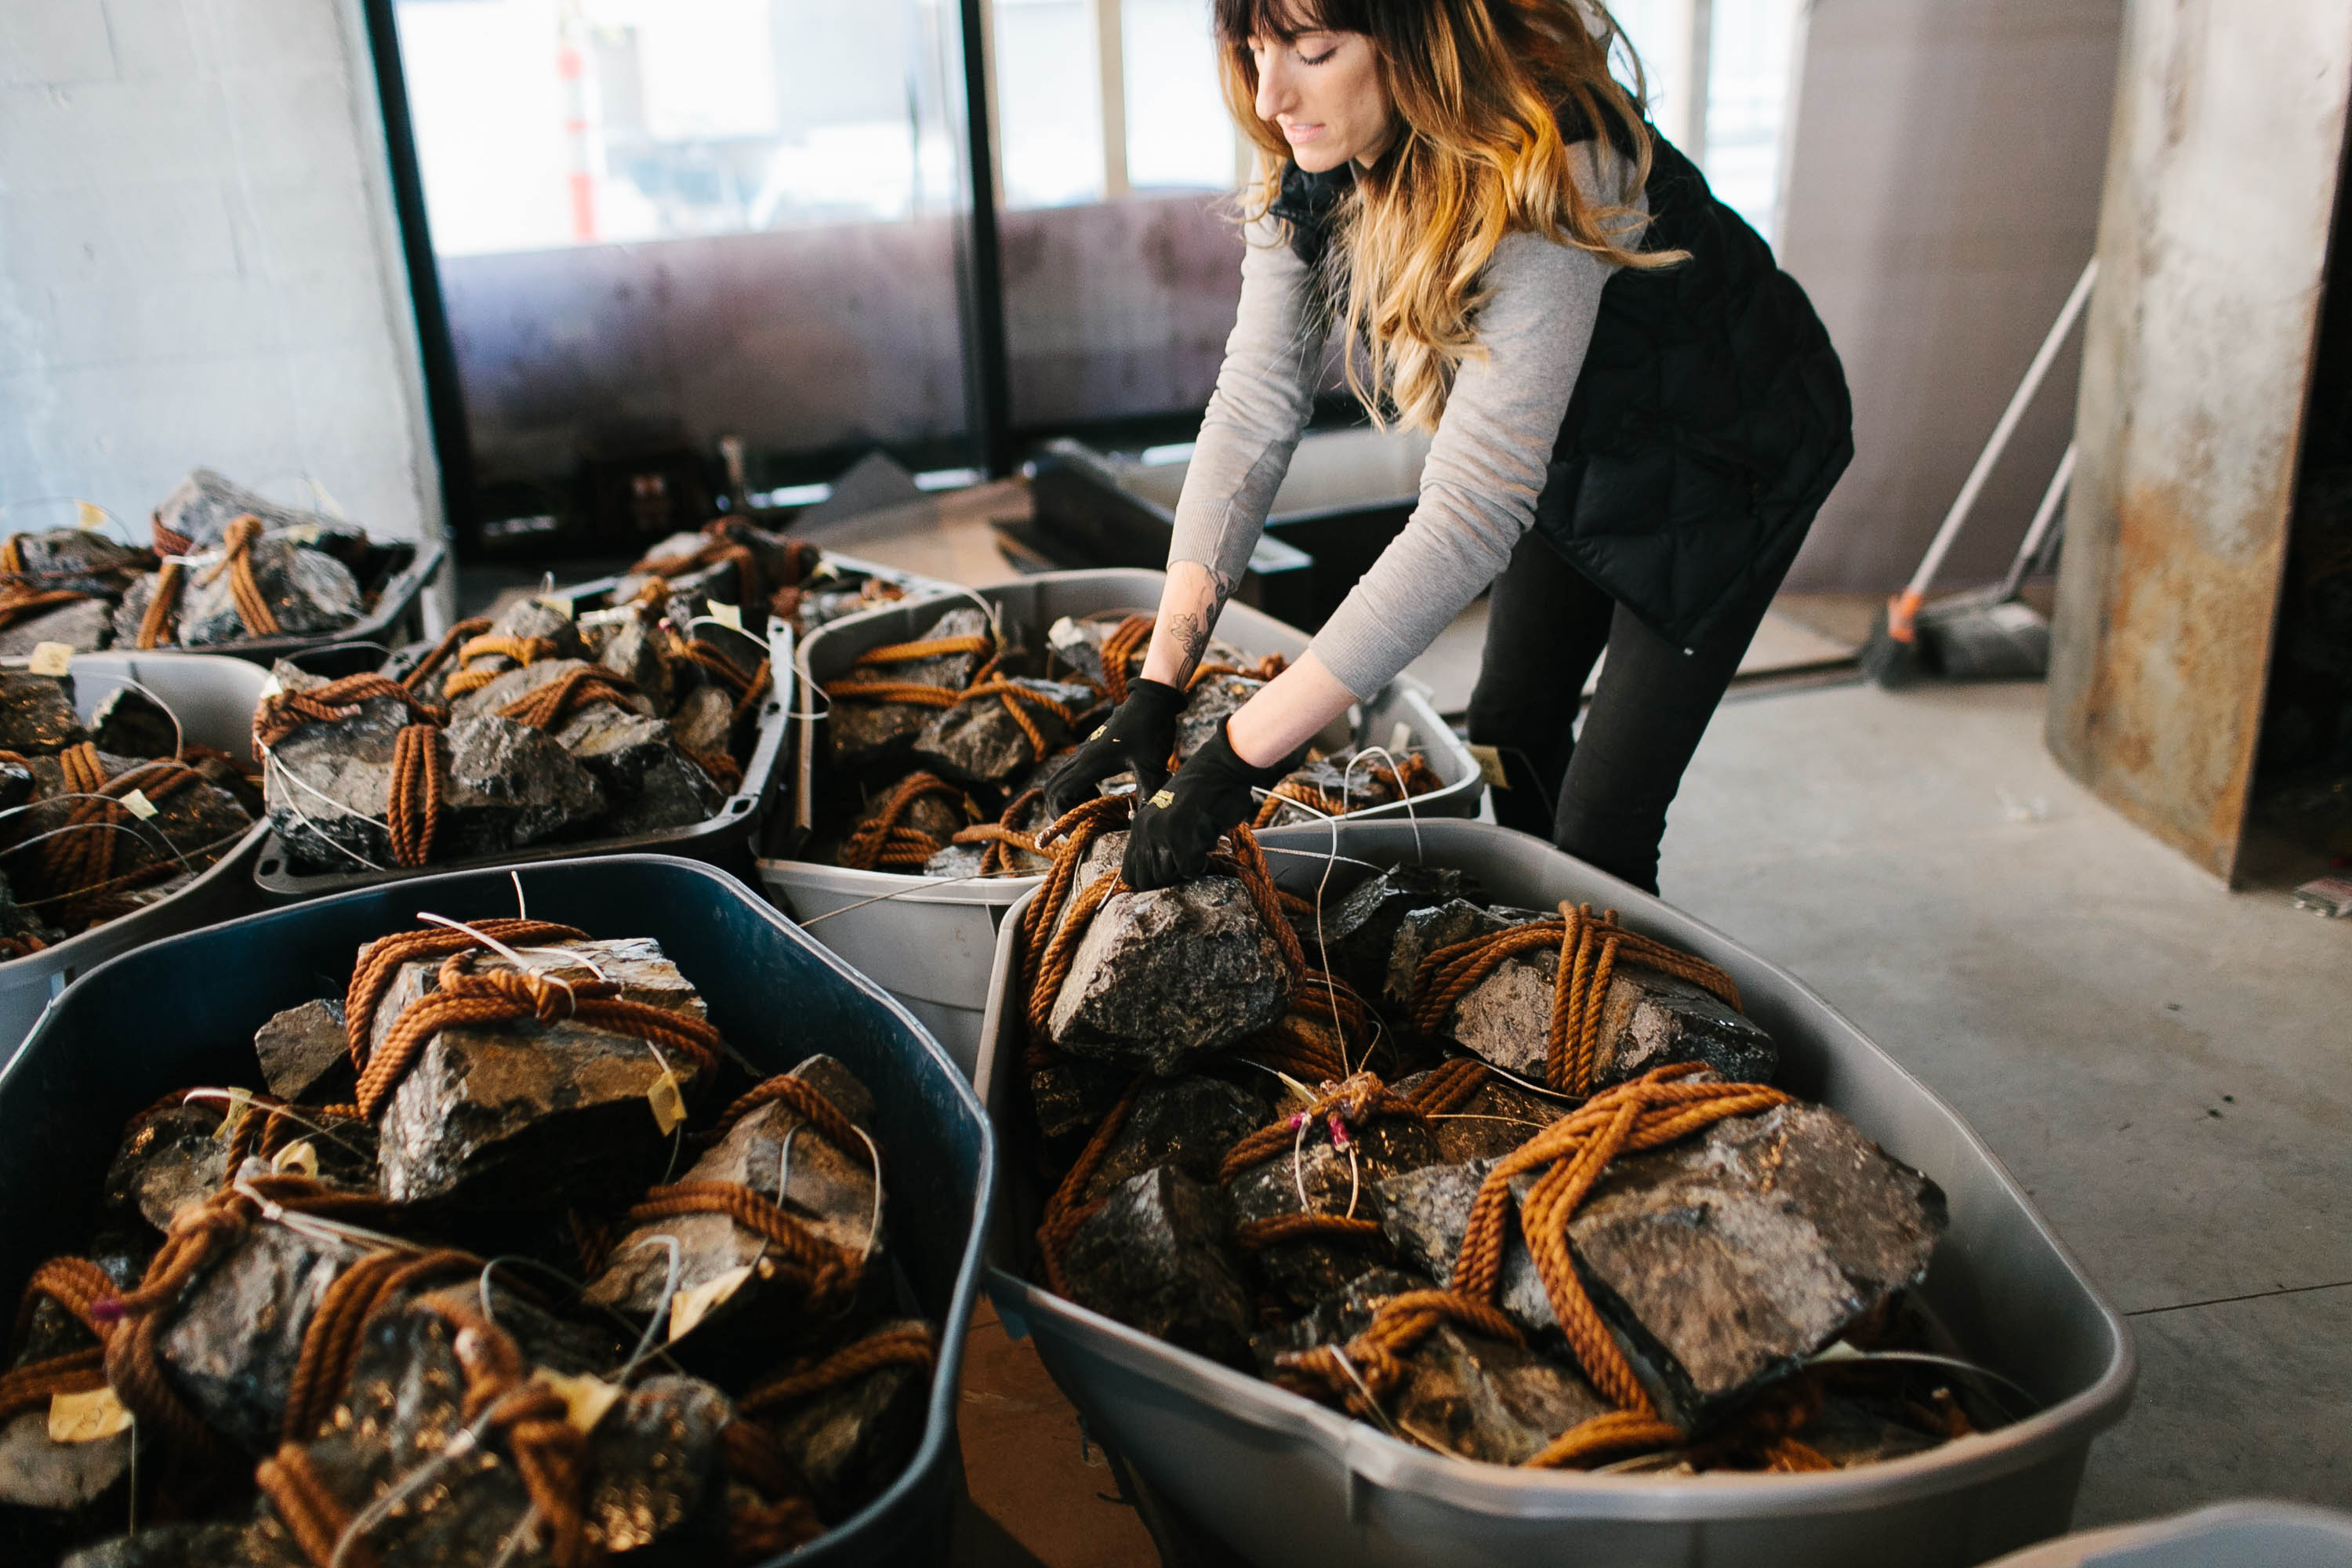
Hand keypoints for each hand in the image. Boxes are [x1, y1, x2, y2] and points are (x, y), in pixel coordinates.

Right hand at [1041, 678, 1186, 817]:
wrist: (1151, 700)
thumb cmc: (1151, 730)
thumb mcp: (1152, 765)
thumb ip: (1148, 792)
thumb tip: (1144, 820)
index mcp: (1091, 763)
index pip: (1060, 794)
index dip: (1063, 815)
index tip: (1080, 829)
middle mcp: (1081, 757)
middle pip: (1051, 789)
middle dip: (1058, 811)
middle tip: (1080, 827)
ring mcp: (1083, 752)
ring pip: (1058, 779)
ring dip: (1065, 799)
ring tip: (1090, 812)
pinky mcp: (1089, 749)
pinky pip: (1069, 772)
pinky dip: (1073, 788)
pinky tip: (1097, 795)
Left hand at [1122, 723, 1291, 889]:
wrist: (1221, 768)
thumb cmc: (1203, 792)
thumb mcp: (1169, 814)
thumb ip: (1158, 840)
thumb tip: (1158, 876)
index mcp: (1139, 825)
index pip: (1130, 874)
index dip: (1148, 882)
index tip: (1168, 873)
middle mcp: (1145, 831)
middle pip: (1147, 880)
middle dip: (1169, 877)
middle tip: (1186, 860)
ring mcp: (1162, 835)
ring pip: (1167, 876)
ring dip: (1186, 867)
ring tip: (1197, 844)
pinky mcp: (1181, 838)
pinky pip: (1189, 870)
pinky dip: (1201, 862)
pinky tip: (1207, 841)